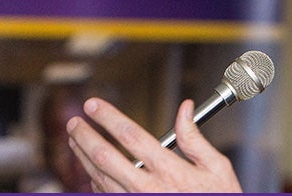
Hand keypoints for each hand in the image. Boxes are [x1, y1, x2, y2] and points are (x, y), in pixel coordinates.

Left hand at [67, 97, 242, 192]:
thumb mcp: (216, 168)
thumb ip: (194, 138)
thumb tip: (185, 109)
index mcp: (170, 170)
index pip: (131, 135)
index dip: (108, 117)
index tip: (94, 105)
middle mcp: (148, 188)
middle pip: (105, 157)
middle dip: (85, 136)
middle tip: (75, 122)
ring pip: (99, 178)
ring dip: (83, 157)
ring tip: (76, 140)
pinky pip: (106, 195)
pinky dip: (95, 180)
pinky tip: (92, 169)